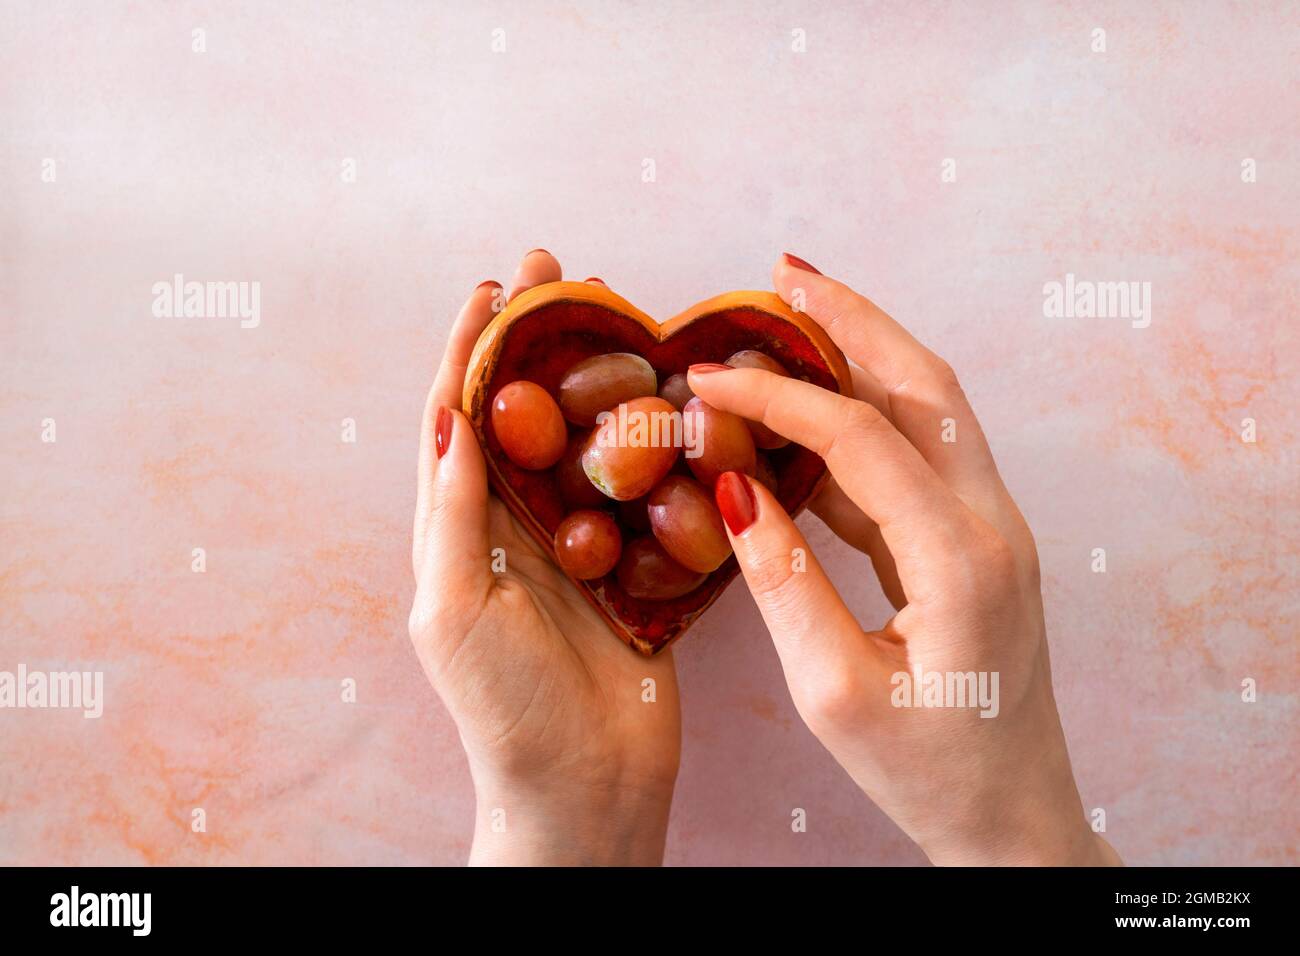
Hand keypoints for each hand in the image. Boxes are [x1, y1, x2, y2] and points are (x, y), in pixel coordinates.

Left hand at [409, 251, 679, 865]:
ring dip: (605, 380)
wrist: (584, 789)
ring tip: (626, 319)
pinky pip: (651, 496)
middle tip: (567, 274)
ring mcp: (583, 545)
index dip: (474, 348)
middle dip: (542, 342)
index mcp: (466, 528)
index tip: (495, 286)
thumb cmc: (504, 710)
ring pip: (593, 442)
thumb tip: (450, 415)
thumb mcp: (453, 610)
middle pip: (532, 411)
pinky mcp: (639, 570)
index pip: (462, 417)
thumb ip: (453, 514)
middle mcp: (521, 526)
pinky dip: (663, 449)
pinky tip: (685, 406)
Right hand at [687, 254, 1121, 865]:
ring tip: (790, 322)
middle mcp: (992, 524)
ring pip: (929, 411)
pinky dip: (863, 424)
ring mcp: (993, 530)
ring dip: (863, 359)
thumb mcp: (834, 693)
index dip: (777, 399)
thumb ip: (783, 584)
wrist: (1013, 819)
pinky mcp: (975, 546)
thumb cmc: (930, 773)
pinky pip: (919, 461)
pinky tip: (806, 422)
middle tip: (783, 273)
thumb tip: (735, 491)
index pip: (861, 439)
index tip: (704, 382)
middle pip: (924, 385)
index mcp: (962, 559)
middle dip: (852, 321)